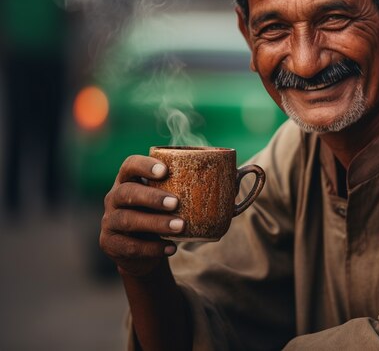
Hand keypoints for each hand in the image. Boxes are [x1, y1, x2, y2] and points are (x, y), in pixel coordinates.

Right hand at [100, 155, 183, 276]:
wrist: (142, 250)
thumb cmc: (161, 214)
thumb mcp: (170, 199)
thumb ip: (192, 187)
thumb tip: (233, 179)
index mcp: (128, 180)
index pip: (130, 165)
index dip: (144, 166)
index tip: (165, 171)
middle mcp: (114, 197)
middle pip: (127, 192)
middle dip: (152, 197)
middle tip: (176, 202)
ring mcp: (109, 221)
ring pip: (128, 220)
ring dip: (156, 223)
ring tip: (180, 226)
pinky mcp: (110, 243)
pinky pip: (130, 246)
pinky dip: (153, 248)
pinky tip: (172, 248)